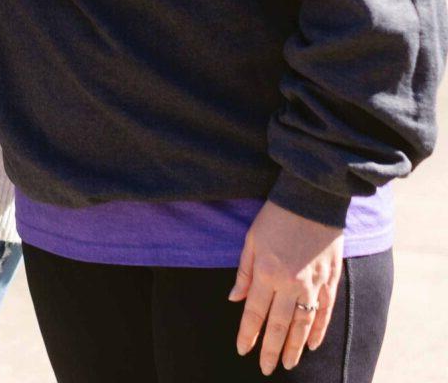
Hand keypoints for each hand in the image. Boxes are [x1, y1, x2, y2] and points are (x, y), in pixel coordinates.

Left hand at [229, 200, 342, 374]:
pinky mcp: (330, 281)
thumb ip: (244, 272)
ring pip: (302, 324)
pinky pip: (325, 313)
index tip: (242, 350)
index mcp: (267, 272)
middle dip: (269, 348)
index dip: (248, 333)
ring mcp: (313, 285)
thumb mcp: (251, 240)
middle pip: (278, 325)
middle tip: (265, 368)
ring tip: (287, 364)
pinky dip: (318, 331)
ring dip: (293, 346)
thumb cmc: (276, 217)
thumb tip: (235, 299)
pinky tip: (311, 345)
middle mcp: (290, 284)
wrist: (313, 200)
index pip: (254, 312)